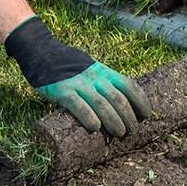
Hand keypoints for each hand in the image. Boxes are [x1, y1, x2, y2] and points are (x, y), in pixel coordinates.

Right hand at [4, 16, 150, 137]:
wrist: (41, 51)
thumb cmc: (67, 65)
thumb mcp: (90, 68)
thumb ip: (101, 82)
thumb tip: (116, 106)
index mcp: (103, 71)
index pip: (129, 86)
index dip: (140, 102)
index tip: (146, 116)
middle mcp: (94, 77)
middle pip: (119, 99)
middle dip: (129, 118)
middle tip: (131, 133)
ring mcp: (79, 84)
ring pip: (103, 105)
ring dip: (114, 122)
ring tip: (119, 134)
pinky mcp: (62, 91)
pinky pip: (79, 106)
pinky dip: (89, 118)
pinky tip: (95, 128)